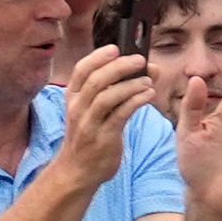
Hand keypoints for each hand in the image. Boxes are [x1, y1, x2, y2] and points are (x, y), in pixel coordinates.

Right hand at [49, 44, 153, 185]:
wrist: (77, 171)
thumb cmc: (88, 136)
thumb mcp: (90, 110)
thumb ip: (114, 89)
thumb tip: (146, 67)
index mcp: (72, 98)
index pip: (81, 70)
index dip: (98, 56)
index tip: (116, 49)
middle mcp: (77, 108)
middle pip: (96, 80)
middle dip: (120, 66)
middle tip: (140, 60)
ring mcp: (88, 124)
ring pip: (107, 96)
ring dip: (130, 85)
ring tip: (148, 80)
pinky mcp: (103, 137)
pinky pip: (120, 114)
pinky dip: (136, 101)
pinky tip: (148, 95)